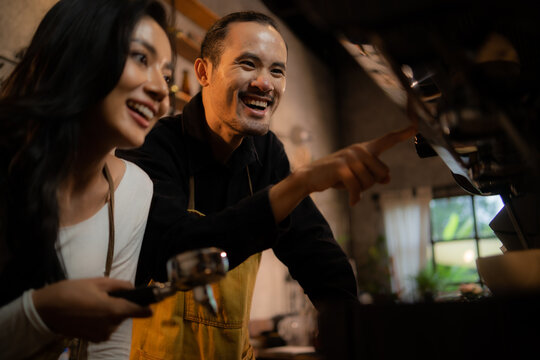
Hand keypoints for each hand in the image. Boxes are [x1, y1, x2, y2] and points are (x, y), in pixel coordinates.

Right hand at [32, 278, 151, 341]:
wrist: (45, 311)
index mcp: (114, 310)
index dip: (147, 305)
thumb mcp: (97, 282)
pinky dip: (102, 320)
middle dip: (120, 304)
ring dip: (110, 313)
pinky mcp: (94, 339)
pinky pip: (106, 327)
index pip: (140, 311)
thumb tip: (133, 287)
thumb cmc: (71, 292)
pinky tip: (88, 313)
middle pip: (125, 313)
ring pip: (115, 320)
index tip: (152, 302)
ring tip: (92, 303)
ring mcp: (102, 335)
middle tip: (103, 295)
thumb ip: (120, 285)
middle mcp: (111, 326)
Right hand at [269, 126, 415, 221]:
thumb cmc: (336, 175)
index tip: (416, 126)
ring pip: (370, 182)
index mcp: (365, 148)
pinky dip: (355, 197)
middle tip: (355, 183)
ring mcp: (350, 157)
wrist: (311, 176)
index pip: (388, 139)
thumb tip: (387, 178)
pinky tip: (352, 202)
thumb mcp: (357, 175)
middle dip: (372, 183)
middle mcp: (359, 149)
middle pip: (383, 173)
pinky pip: (357, 188)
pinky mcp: (341, 168)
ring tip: (348, 186)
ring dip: (361, 190)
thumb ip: (374, 174)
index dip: (403, 133)